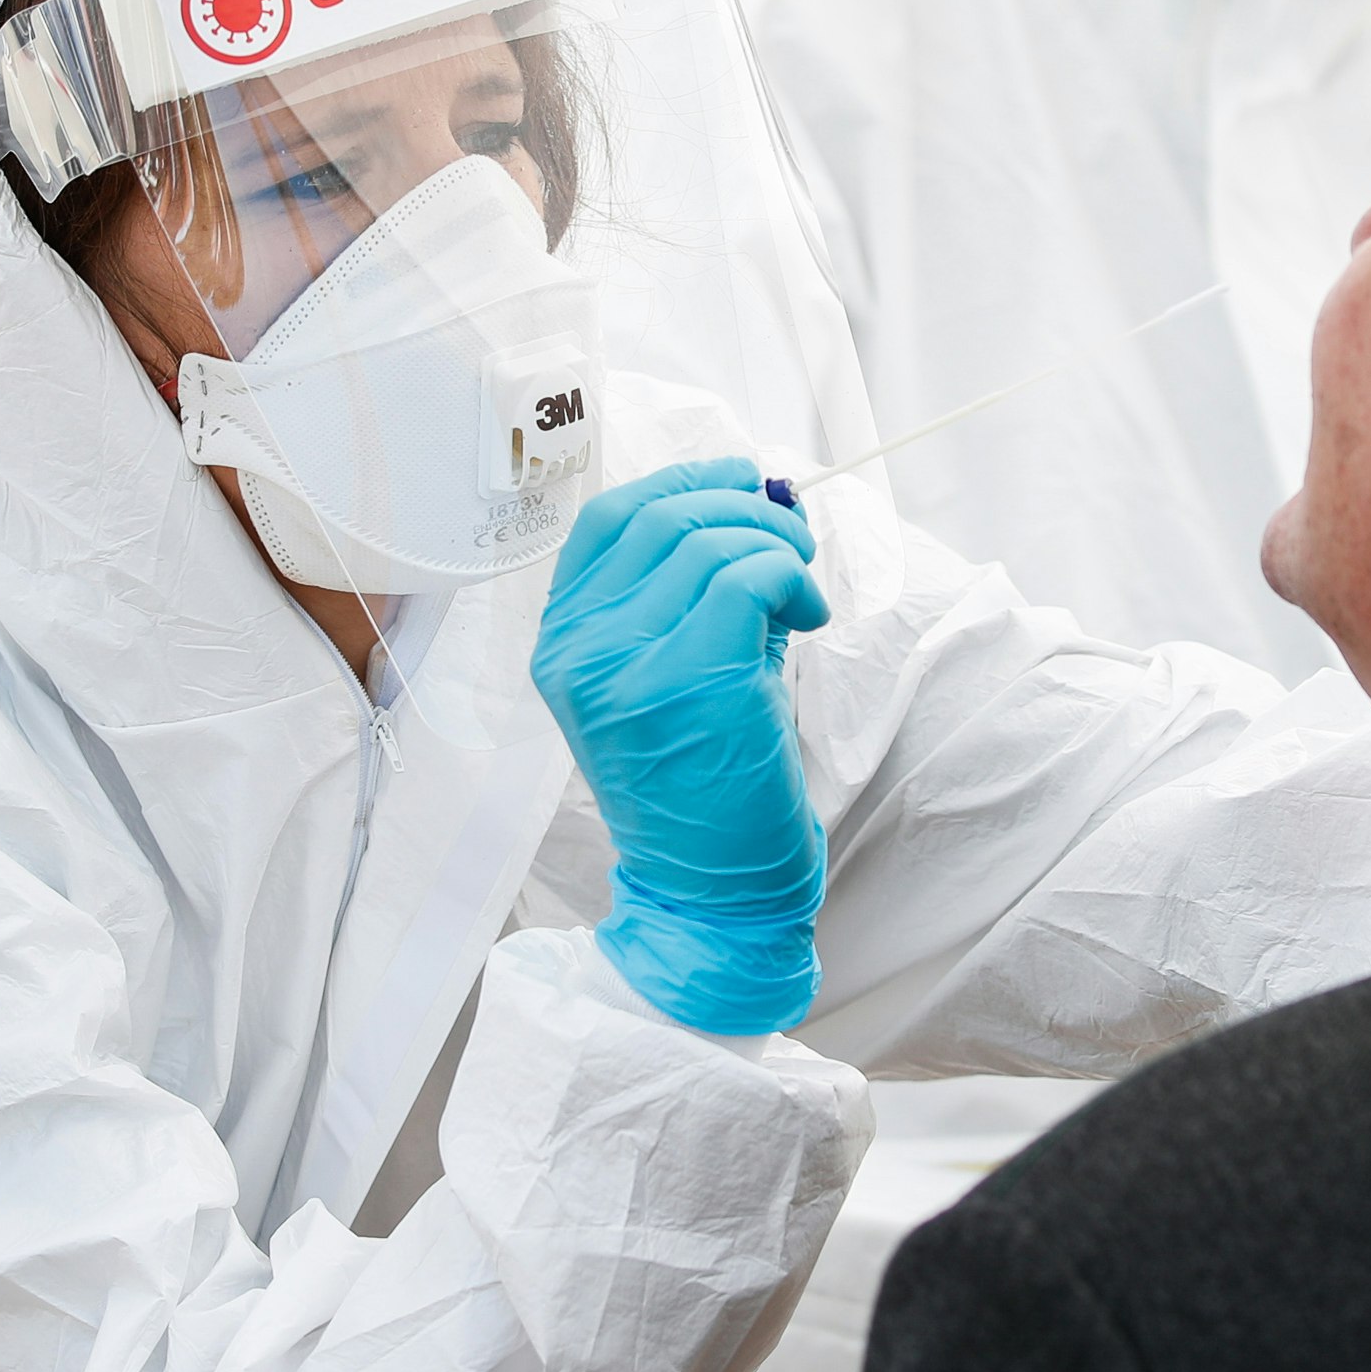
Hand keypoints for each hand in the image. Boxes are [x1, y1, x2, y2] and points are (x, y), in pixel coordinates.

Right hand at [532, 458, 834, 1033]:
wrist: (709, 890)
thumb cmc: (701, 784)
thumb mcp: (663, 678)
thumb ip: (685, 593)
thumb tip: (752, 500)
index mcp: (561, 643)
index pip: (608, 518)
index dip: (682, 481)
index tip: (740, 484)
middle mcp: (579, 648)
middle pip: (664, 516)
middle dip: (746, 511)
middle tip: (793, 546)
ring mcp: (627, 664)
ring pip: (712, 542)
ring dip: (779, 548)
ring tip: (803, 593)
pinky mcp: (691, 681)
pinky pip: (750, 577)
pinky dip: (792, 579)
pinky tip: (809, 618)